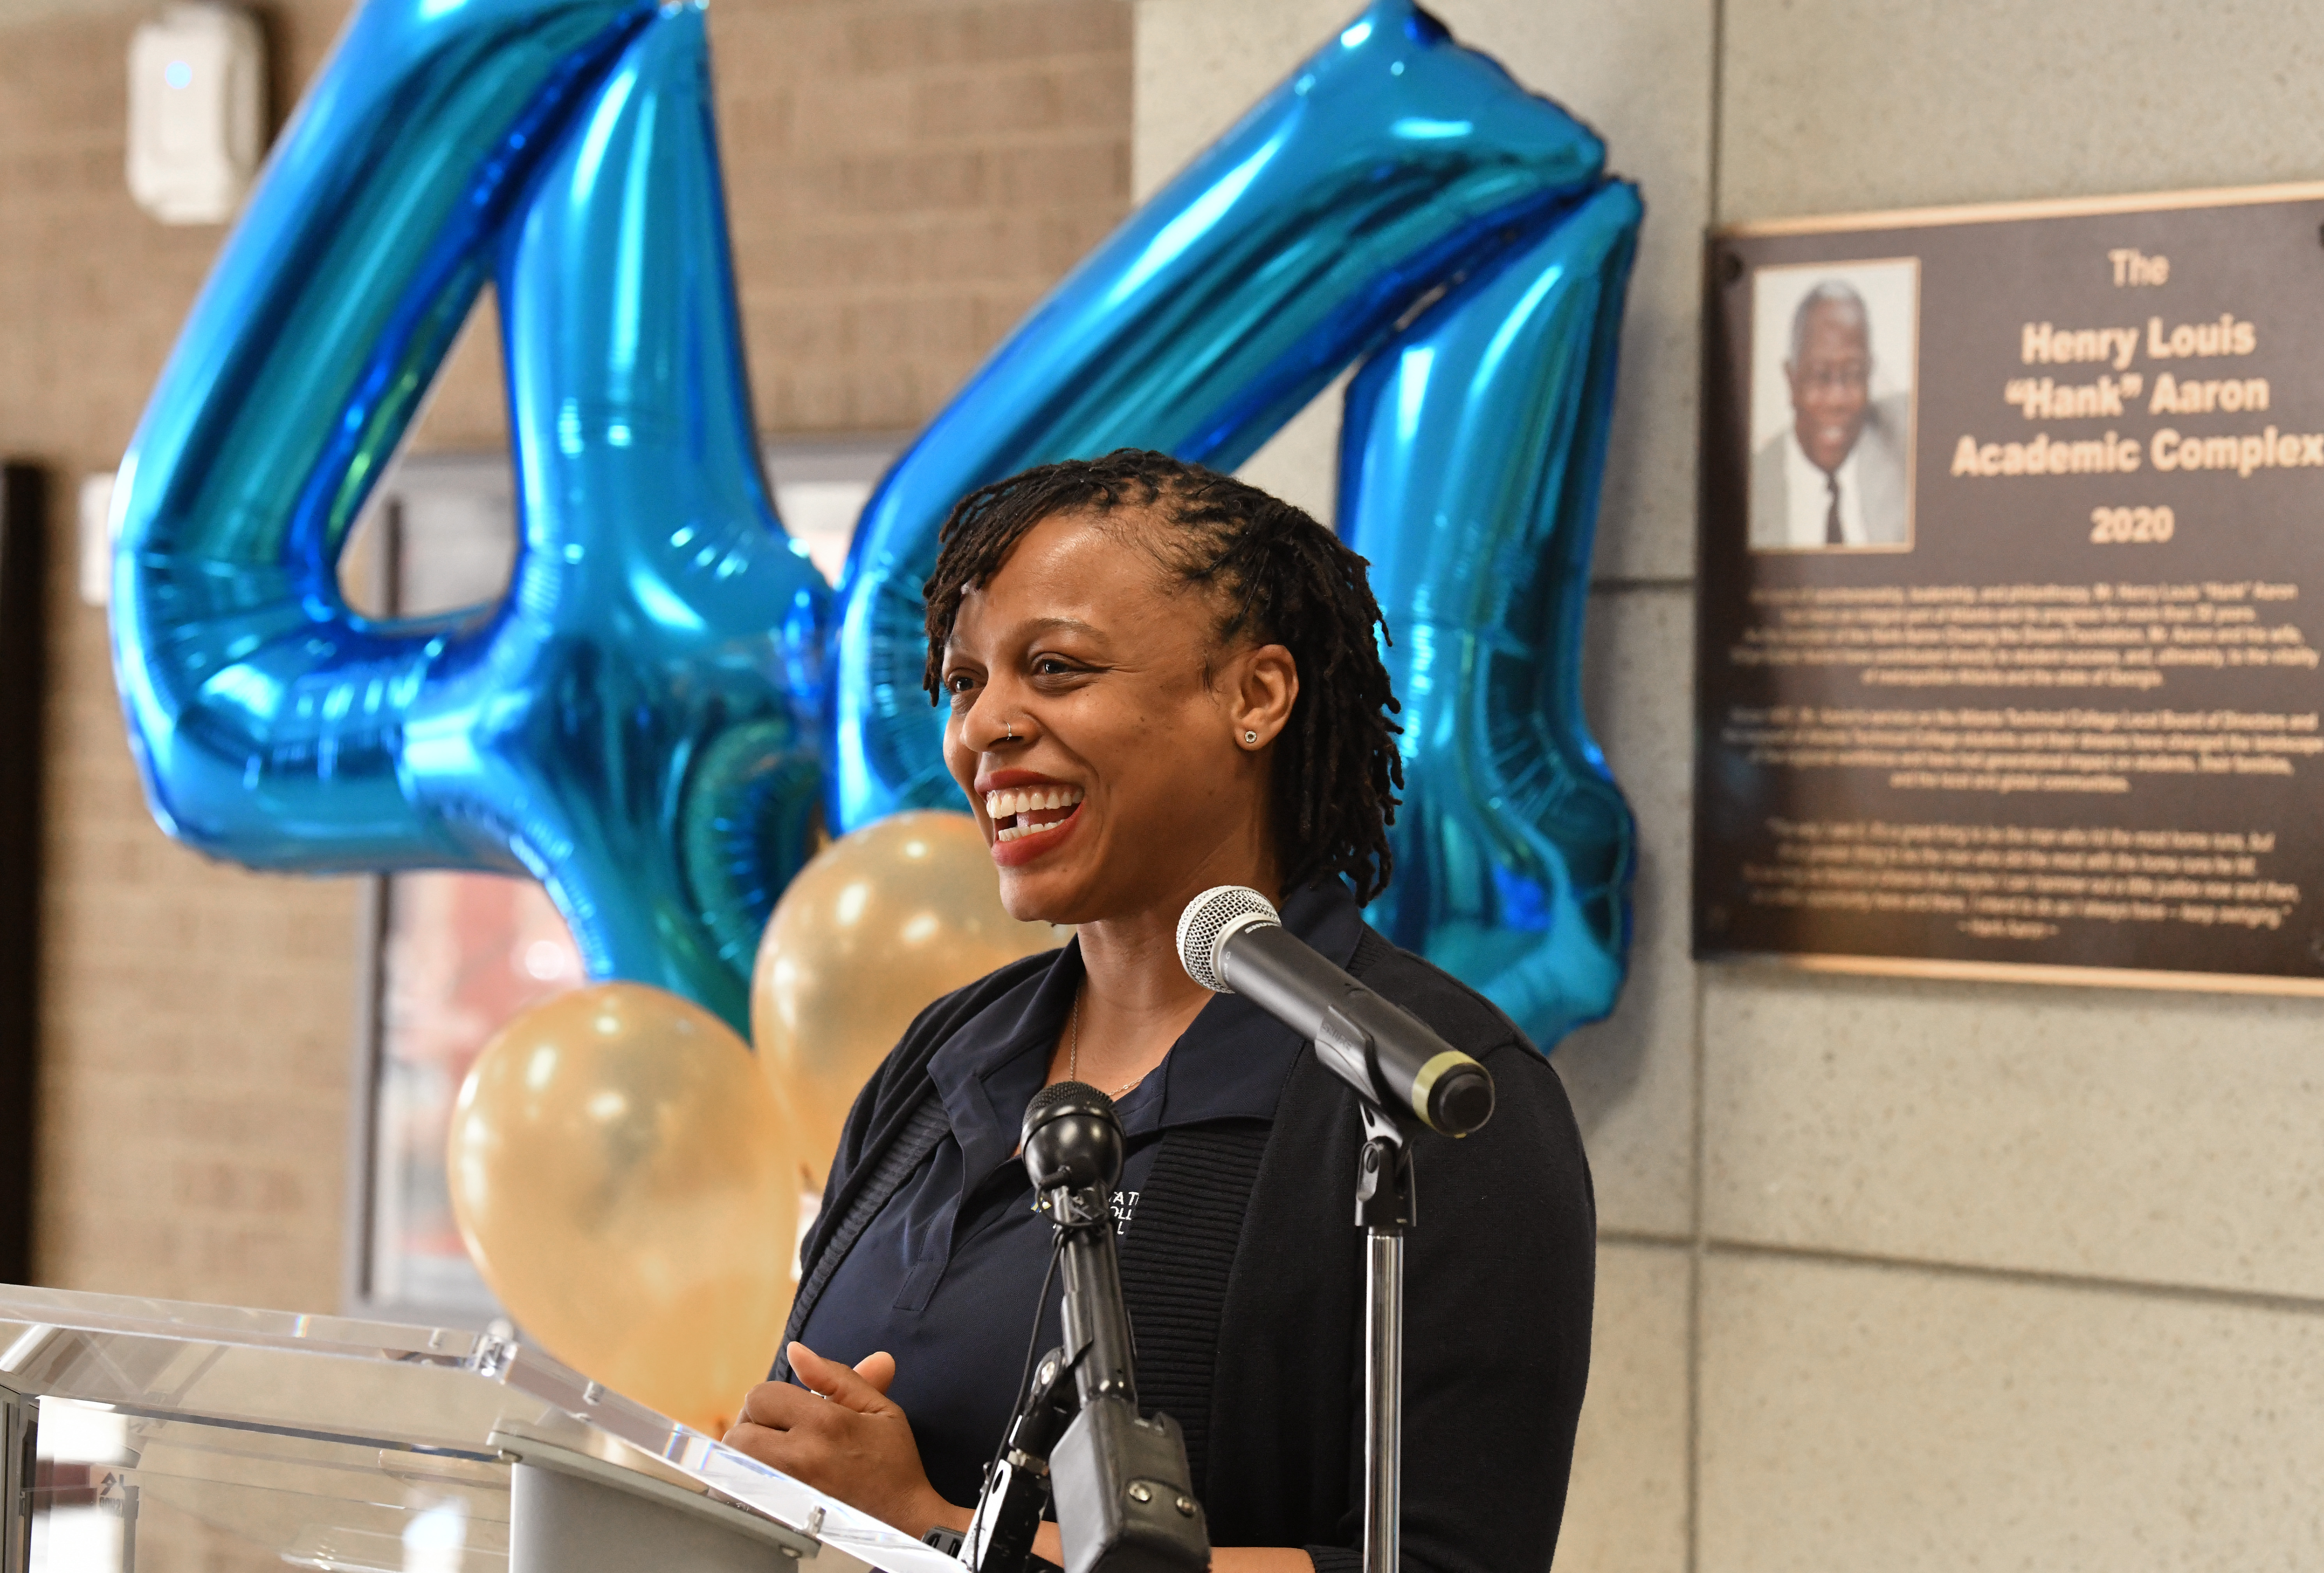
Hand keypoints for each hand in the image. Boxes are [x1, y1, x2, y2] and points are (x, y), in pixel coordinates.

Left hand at [722, 1343, 959, 1537]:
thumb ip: (835, 1376)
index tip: (793, 1412)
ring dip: (749, 1455)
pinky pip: (738, 1494)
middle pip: (738, 1432)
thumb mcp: (877, 1408)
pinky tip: (773, 1481)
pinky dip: (745, 1484)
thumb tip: (795, 1351)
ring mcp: (785, 1492)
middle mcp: (799, 1459)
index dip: (774, 1399)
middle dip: (755, 1427)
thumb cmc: (892, 1463)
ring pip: (735, 1464)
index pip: (760, 1396)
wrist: (902, 1519)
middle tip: (782, 1434)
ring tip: (779, 1456)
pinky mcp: (778, 1517)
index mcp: (825, 1424)